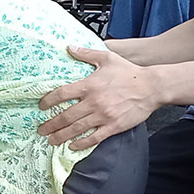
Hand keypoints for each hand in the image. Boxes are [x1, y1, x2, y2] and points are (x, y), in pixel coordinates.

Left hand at [38, 46, 159, 149]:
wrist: (152, 87)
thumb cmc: (129, 72)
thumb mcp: (107, 58)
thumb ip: (86, 53)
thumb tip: (70, 47)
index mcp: (89, 85)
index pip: (62, 94)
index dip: (48, 101)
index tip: (41, 106)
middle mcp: (94, 102)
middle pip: (66, 116)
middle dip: (51, 124)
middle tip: (41, 129)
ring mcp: (103, 115)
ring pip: (76, 129)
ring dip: (61, 136)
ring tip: (51, 140)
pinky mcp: (113, 126)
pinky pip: (94, 138)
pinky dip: (81, 144)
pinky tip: (72, 146)